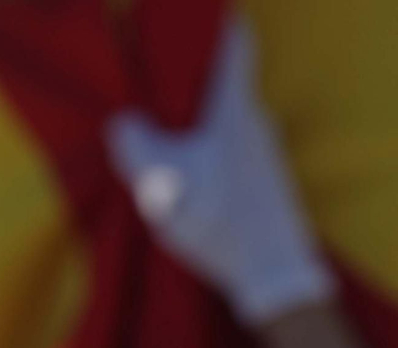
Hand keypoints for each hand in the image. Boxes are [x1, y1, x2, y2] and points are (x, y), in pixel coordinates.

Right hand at [105, 19, 332, 325]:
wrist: (273, 271)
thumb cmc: (219, 220)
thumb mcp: (162, 185)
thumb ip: (136, 147)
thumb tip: (124, 121)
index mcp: (233, 111)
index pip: (236, 47)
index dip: (222, 22)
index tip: (203, 13)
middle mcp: (257, 122)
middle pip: (227, 83)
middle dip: (196, 75)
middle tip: (160, 75)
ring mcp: (267, 152)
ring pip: (229, 118)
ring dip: (201, 118)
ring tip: (167, 128)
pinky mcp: (268, 180)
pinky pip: (234, 146)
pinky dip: (211, 145)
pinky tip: (190, 170)